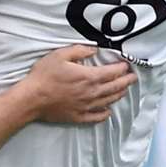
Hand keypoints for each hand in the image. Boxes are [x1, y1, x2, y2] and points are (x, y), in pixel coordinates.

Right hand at [21, 44, 137, 123]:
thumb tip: (94, 49)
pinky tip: (108, 111)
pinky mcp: (78, 116)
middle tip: (133, 78)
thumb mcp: (60, 55)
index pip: (112, 73)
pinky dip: (104, 114)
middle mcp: (91, 93)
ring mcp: (86, 107)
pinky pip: (96, 117)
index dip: (122, 69)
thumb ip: (80, 50)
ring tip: (124, 91)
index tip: (127, 65)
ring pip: (108, 101)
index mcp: (89, 77)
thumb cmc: (44, 76)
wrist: (31, 99)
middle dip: (126, 82)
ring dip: (119, 95)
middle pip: (114, 87)